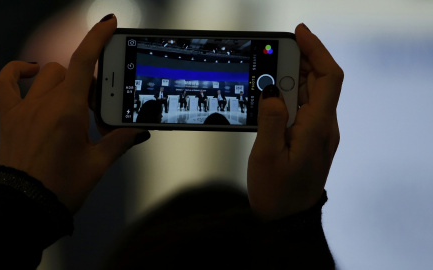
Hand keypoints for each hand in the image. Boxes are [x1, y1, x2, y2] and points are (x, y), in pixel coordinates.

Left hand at [0, 14, 149, 212]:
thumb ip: (120, 141)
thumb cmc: (63, 187)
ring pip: (47, 74)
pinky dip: (16, 72)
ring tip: (72, 102)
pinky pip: (5, 82)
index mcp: (69, 112)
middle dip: (90, 83)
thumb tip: (140, 130)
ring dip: (64, 80)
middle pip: (71, 72)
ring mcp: (24, 108)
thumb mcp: (97, 164)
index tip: (108, 23)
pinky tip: (29, 72)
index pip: (84, 62)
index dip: (97, 38)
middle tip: (97, 109)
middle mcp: (45, 103)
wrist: (27, 207)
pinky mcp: (9, 116)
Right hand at [247, 24, 342, 219]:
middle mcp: (323, 126)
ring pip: (311, 92)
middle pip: (320, 80)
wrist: (287, 218)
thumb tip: (271, 91)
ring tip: (269, 68)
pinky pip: (303, 106)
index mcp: (317, 128)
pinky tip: (273, 93)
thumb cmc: (277, 192)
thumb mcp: (267, 157)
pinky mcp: (309, 136)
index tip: (299, 33)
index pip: (328, 78)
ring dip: (293, 75)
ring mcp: (318, 131)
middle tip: (274, 51)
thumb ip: (271, 121)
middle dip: (300, 58)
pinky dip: (290, 92)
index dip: (317, 50)